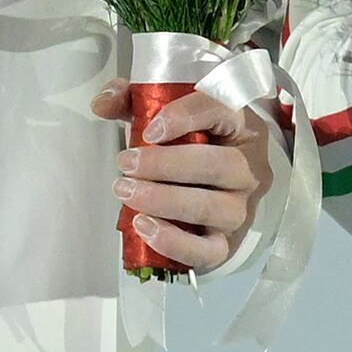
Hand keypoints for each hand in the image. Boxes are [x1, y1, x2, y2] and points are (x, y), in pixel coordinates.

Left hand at [93, 82, 274, 272]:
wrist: (208, 187)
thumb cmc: (189, 144)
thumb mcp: (165, 114)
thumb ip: (133, 102)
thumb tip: (102, 104)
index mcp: (240, 125)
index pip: (221, 111)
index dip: (184, 118)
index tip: (148, 130)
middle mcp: (250, 166)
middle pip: (219, 165)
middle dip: (166, 165)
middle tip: (125, 164)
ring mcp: (242, 207)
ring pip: (212, 207)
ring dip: (163, 200)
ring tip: (125, 191)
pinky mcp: (228, 242)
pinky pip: (209, 250)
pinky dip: (175, 242)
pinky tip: (144, 226)